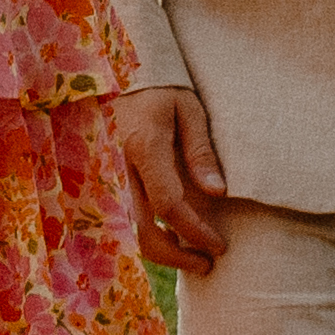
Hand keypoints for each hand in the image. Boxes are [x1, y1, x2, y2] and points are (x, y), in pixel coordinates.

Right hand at [115, 87, 230, 273]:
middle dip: (176, 255)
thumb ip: (202, 152)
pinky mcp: (116, 178)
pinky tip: (174, 238)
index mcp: (145, 149)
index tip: (218, 245)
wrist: (124, 71)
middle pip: (143, 229)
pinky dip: (151, 236)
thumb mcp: (191, 110)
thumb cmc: (163, 86)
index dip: (194, 231)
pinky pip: (130, 217)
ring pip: (132, 229)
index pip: (169, 206)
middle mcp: (124, 168)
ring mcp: (116, 175)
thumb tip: (218, 193)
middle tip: (208, 263)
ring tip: (194, 257)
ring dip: (163, 251)